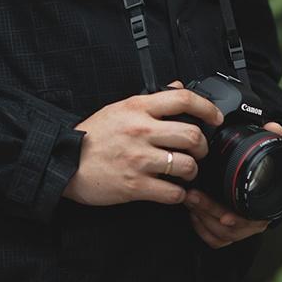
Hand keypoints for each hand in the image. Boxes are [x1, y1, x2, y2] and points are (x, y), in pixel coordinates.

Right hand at [63, 82, 222, 206]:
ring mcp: (139, 159)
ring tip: (185, 172)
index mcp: (139, 107)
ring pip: (186, 166)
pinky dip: (179, 194)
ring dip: (192, 171)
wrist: (65, 161)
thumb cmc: (93, 135)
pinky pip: (172, 192)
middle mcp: (142, 131)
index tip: (215, 117)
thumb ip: (151, 99)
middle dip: (203, 146)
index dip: (207, 107)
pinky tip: (173, 190)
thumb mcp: (120, 107)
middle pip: (192, 135)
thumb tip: (176, 87)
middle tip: (199, 151)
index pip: (183, 99)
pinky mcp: (135, 185)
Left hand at [183, 121, 281, 248]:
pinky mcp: (228, 233)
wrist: (266, 183)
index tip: (224, 214)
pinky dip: (203, 230)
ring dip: (202, 218)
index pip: (250, 219)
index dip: (238, 219)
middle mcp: (254, 222)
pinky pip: (215, 240)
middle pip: (230, 228)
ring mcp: (241, 229)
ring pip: (220, 234)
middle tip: (192, 196)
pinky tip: (193, 214)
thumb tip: (274, 126)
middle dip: (209, 212)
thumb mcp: (271, 152)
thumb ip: (274, 138)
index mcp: (266, 207)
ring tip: (189, 199)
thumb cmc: (266, 169)